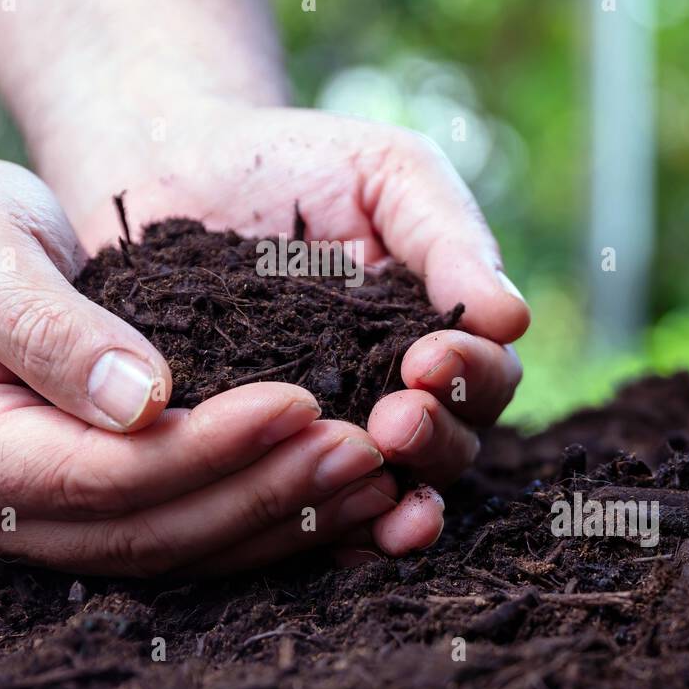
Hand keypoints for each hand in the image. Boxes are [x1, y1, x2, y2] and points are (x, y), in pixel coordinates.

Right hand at [0, 144, 416, 575]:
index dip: (208, 449)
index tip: (300, 402)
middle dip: (263, 496)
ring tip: (373, 481)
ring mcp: (36, 526)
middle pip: (149, 533)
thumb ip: (52, 327)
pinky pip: (182, 536)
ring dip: (277, 522)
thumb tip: (143, 401)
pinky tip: (333, 498)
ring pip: (175, 551)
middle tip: (364, 453)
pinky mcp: (82, 512)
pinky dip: (260, 521)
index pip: (103, 476)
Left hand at [47, 98, 529, 559]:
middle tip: (395, 420)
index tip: (430, 359)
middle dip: (432, 440)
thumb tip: (513, 319)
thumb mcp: (388, 174)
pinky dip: (315, 526)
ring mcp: (323, 427)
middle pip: (447, 447)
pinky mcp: (254, 451)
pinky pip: (298, 505)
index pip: (485, 378)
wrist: (175, 165)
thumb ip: (449, 238)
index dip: (470, 378)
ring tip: (365, 467)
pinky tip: (309, 523)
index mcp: (435, 333)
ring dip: (386, 494)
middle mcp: (391, 392)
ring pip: (379, 487)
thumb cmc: (295, 162)